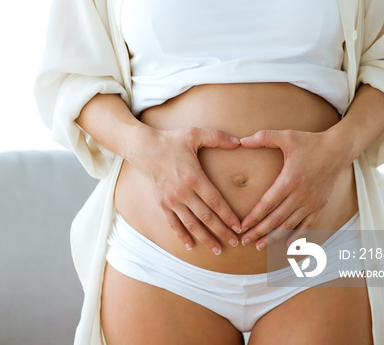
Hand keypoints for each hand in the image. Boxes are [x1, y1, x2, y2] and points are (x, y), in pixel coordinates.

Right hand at [134, 125, 241, 254]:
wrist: (144, 148)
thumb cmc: (171, 140)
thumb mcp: (194, 134)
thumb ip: (217, 137)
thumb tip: (238, 140)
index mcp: (194, 177)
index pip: (215, 202)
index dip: (228, 216)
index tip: (239, 226)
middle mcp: (183, 192)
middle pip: (206, 217)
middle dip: (222, 231)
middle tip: (235, 242)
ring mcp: (171, 200)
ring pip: (191, 225)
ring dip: (205, 238)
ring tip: (217, 249)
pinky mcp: (162, 204)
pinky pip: (173, 224)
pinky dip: (182, 236)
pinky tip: (190, 246)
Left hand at [238, 129, 346, 249]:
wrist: (338, 150)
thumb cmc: (310, 142)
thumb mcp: (287, 136)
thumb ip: (263, 137)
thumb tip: (241, 140)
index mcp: (289, 180)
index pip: (267, 204)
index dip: (253, 217)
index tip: (242, 226)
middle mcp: (300, 195)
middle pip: (275, 219)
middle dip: (258, 232)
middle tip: (244, 240)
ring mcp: (311, 203)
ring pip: (289, 226)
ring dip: (273, 237)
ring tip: (259, 245)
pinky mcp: (319, 205)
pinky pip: (307, 225)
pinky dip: (296, 237)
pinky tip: (287, 245)